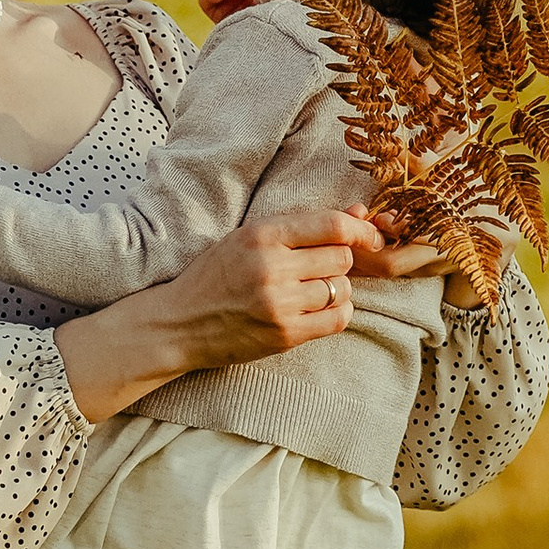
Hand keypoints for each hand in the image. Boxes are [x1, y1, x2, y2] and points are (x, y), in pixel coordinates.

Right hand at [52, 209, 379, 422]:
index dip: (359, 229)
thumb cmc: (214, 275)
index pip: (330, 225)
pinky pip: (337, 319)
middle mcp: (271, 268)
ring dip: (335, 288)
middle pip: (341, 258)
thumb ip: (301, 225)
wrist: (178, 323)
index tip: (370, 236)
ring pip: (341, 289)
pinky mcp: (284, 334)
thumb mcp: (248, 238)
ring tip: (310, 289)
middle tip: (319, 266)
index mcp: (260, 235)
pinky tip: (318, 308)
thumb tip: (359, 213)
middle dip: (339, 261)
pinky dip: (337, 312)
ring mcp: (278, 304)